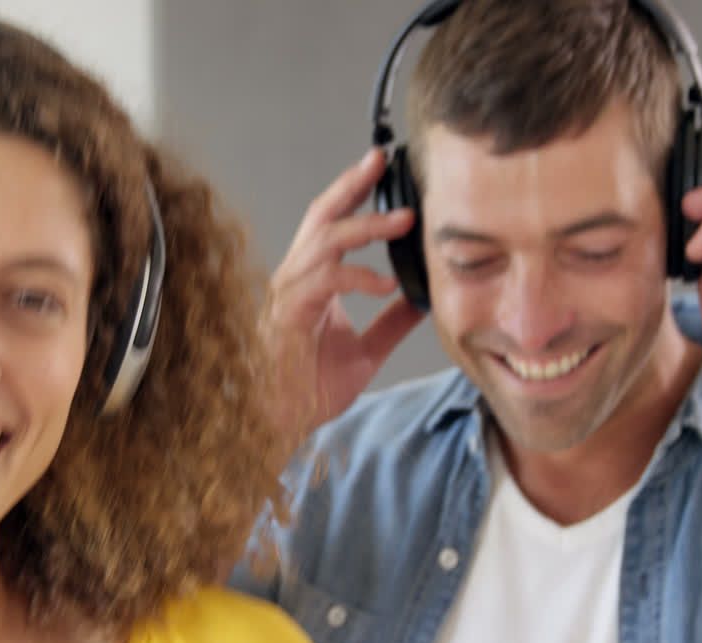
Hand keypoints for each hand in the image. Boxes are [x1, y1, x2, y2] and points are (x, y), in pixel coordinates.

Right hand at [266, 149, 424, 437]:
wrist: (279, 424)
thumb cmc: (308, 390)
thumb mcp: (365, 351)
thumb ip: (391, 323)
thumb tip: (422, 300)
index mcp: (312, 281)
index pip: (331, 224)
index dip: (354, 194)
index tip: (381, 169)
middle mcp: (297, 278)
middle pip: (321, 215)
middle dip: (352, 184)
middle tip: (381, 160)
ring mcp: (290, 294)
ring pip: (323, 240)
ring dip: (366, 226)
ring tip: (404, 219)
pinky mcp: (290, 314)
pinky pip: (324, 282)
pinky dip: (358, 277)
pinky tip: (385, 282)